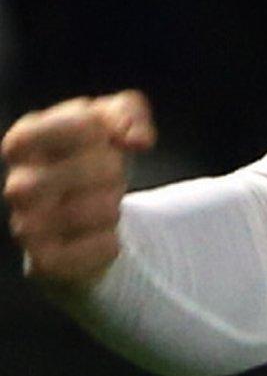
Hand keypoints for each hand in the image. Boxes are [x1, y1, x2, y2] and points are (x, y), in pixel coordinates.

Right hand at [3, 90, 155, 293]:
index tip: (102, 135)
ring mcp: (27, 227)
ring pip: (88, 212)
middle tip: (112, 174)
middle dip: (109, 169)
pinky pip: (94, 250)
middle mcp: (18, 187)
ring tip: (107, 205)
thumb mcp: (113, 122)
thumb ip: (127, 112)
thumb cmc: (95, 160)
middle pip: (81, 170)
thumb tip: (138, 139)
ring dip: (111, 205)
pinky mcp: (46, 263)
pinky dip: (110, 242)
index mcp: (24, 144)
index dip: (86, 129)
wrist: (90, 219)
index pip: (50, 129)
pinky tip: (104, 236)